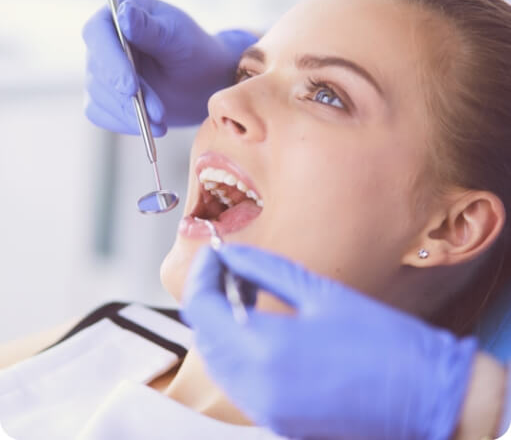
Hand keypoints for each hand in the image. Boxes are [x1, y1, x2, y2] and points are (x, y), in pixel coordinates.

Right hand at [83, 0, 257, 134]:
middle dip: (128, 97)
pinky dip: (125, 124)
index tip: (131, 87)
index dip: (111, 62)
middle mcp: (104, 40)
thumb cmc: (195, 53)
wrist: (203, 84)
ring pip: (99, 96)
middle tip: (158, 114)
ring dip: (130, 114)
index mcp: (119, 13)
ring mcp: (102, 70)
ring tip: (161, 122)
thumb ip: (151, 29)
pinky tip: (150, 127)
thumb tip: (124, 14)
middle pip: (98, 70)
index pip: (98, 34)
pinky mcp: (106, 97)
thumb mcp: (179, 38)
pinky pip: (102, 115)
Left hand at [182, 245, 477, 439]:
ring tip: (244, 292)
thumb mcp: (320, 292)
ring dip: (221, 323)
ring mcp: (264, 409)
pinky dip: (236, 350)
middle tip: (229, 268)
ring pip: (216, 360)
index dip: (202, 273)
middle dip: (209, 295)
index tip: (214, 253)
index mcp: (265, 347)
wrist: (426, 395)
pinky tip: (258, 327)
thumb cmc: (382, 342)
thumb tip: (231, 254)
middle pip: (204, 333)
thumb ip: (265, 269)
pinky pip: (237, 381)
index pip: (201, 306)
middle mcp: (255, 386)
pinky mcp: (277, 420)